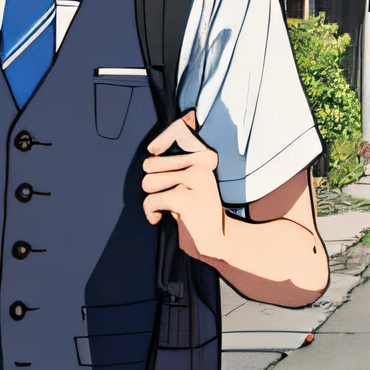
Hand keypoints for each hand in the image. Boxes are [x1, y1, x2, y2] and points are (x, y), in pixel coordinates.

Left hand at [142, 113, 227, 259]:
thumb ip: (179, 164)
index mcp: (206, 156)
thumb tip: (153, 152)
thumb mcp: (196, 180)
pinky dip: (151, 213)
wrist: (220, 239)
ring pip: (148, 182)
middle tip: (165, 194)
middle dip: (152, 183)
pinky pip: (150, 200)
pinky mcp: (182, 198)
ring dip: (152, 199)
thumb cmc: (202, 211)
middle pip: (152, 164)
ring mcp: (192, 180)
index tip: (154, 150)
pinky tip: (160, 218)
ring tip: (165, 206)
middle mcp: (202, 164)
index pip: (178, 130)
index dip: (162, 140)